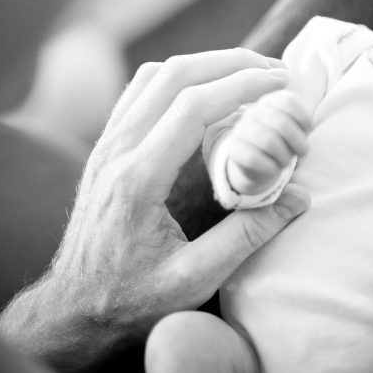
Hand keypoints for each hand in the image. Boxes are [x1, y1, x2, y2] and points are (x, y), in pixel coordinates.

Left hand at [0, 48, 310, 372]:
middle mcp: (116, 151)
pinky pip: (141, 91)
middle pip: (174, 76)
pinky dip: (180, 78)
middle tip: (276, 69)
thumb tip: (298, 198)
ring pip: (155, 76)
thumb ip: (248, 237)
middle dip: (230, 62)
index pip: (193, 106)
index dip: (242, 84)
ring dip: (205, 64)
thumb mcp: (194, 280)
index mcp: (138, 179)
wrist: (73, 310)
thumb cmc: (131, 301)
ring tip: (248, 72)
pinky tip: (209, 91)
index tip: (281, 81)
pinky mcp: (106, 148)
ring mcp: (106, 146)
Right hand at [225, 89, 310, 193]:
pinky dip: (270, 166)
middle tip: (303, 152)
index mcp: (271, 100)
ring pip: (268, 141)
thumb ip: (304, 123)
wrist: (257, 163)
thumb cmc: (284, 142)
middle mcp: (254, 110)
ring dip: (285, 156)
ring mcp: (241, 128)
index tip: (307, 130)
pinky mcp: (234, 148)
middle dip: (298, 142)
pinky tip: (274, 168)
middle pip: (281, 122)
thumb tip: (308, 124)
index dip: (303, 118)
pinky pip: (253, 158)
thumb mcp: (296, 128)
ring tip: (288, 161)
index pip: (289, 101)